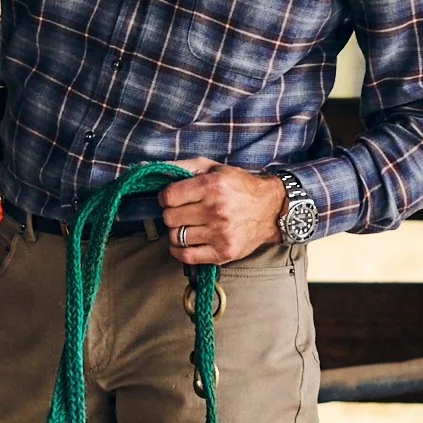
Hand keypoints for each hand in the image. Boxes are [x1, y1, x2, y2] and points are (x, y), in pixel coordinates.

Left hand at [157, 161, 285, 267]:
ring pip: (175, 237)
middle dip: (172, 214)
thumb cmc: (238, 186)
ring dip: (177, 232)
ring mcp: (219, 233)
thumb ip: (183, 166)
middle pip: (169, 218)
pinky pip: (186, 256)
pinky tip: (185, 242)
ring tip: (189, 225)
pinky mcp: (223, 252)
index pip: (168, 197)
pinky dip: (179, 251)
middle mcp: (216, 210)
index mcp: (212, 186)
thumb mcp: (213, 168)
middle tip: (183, 212)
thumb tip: (151, 169)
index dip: (165, 198)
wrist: (270, 208)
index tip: (172, 198)